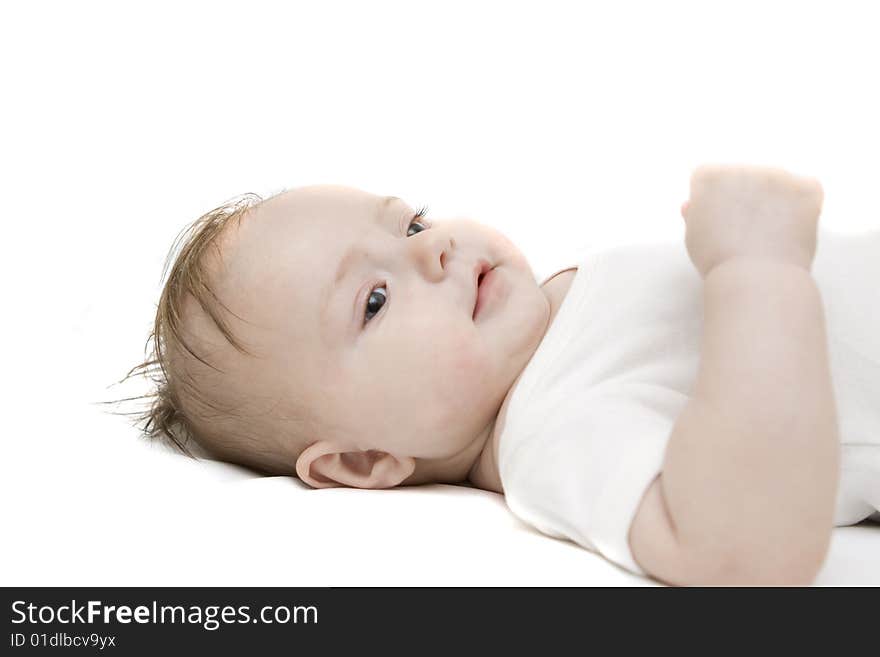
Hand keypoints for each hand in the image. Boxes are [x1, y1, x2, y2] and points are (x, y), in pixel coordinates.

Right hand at [681, 164, 823, 276]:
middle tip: (746, 231)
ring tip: (768, 235)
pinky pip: (806, 191)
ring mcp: (779, 175)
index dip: (713, 203)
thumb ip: (695, 214)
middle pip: (745, 177)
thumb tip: (694, 204)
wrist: (756, 278)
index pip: (711, 178)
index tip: (717, 224)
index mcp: (710, 176)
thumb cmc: (719, 262)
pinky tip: (790, 231)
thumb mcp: (693, 237)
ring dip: (774, 201)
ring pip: (776, 183)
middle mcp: (743, 167)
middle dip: (746, 197)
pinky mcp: (807, 187)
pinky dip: (802, 208)